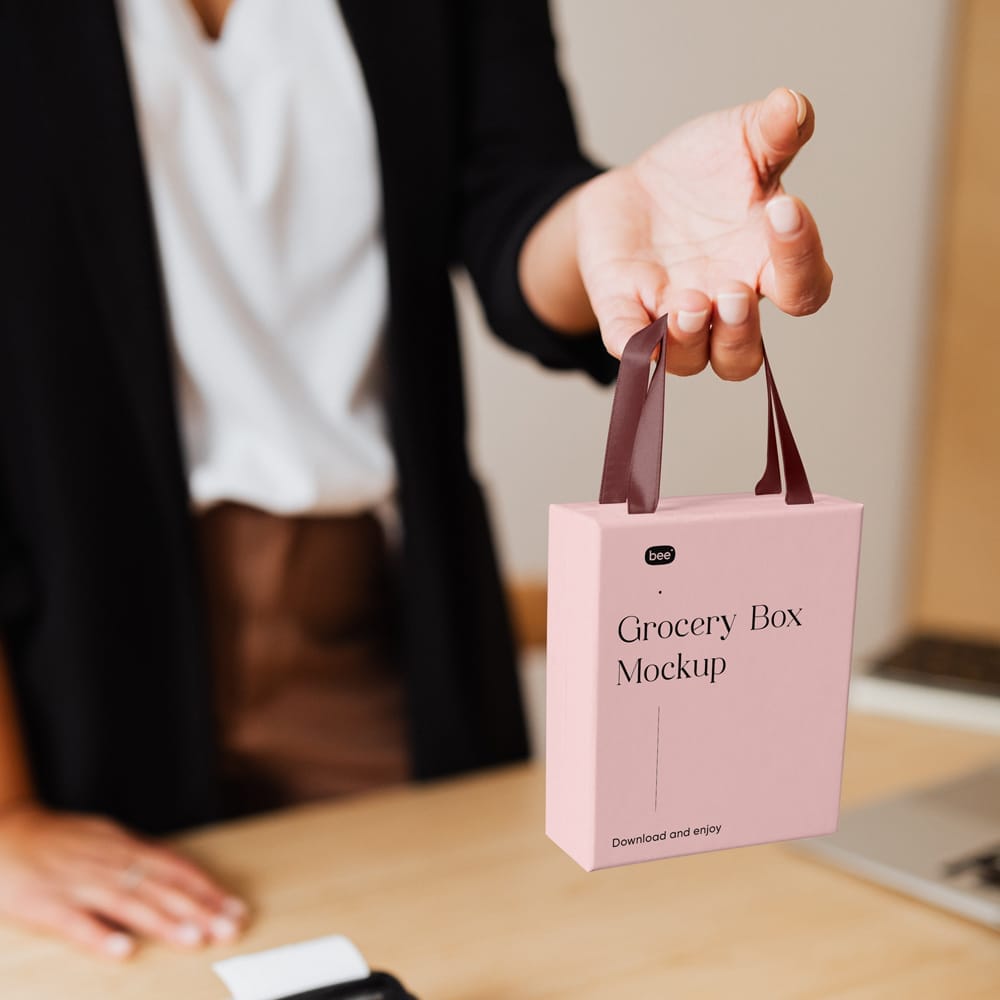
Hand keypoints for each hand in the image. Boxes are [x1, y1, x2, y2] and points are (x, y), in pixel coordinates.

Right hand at [0, 802, 248, 958]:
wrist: (4, 831)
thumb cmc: (59, 841)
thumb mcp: (106, 840)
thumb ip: (138, 858)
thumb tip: (177, 874)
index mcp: (125, 847)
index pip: (176, 868)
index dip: (207, 889)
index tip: (235, 909)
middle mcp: (109, 863)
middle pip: (162, 887)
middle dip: (200, 910)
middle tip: (230, 929)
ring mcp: (79, 883)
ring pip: (129, 903)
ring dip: (165, 922)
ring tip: (195, 939)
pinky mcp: (46, 905)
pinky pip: (76, 923)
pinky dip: (101, 936)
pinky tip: (124, 951)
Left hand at [576, 87, 832, 378]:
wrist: (636, 190)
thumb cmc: (704, 175)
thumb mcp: (740, 141)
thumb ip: (772, 131)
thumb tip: (791, 104)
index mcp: (766, 266)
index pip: (805, 288)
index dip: (801, 259)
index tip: (783, 209)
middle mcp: (725, 305)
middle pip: (744, 354)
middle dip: (739, 330)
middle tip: (730, 291)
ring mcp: (674, 316)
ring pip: (693, 360)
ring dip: (692, 341)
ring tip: (688, 305)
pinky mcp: (627, 313)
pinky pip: (633, 346)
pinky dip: (637, 348)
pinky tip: (639, 334)